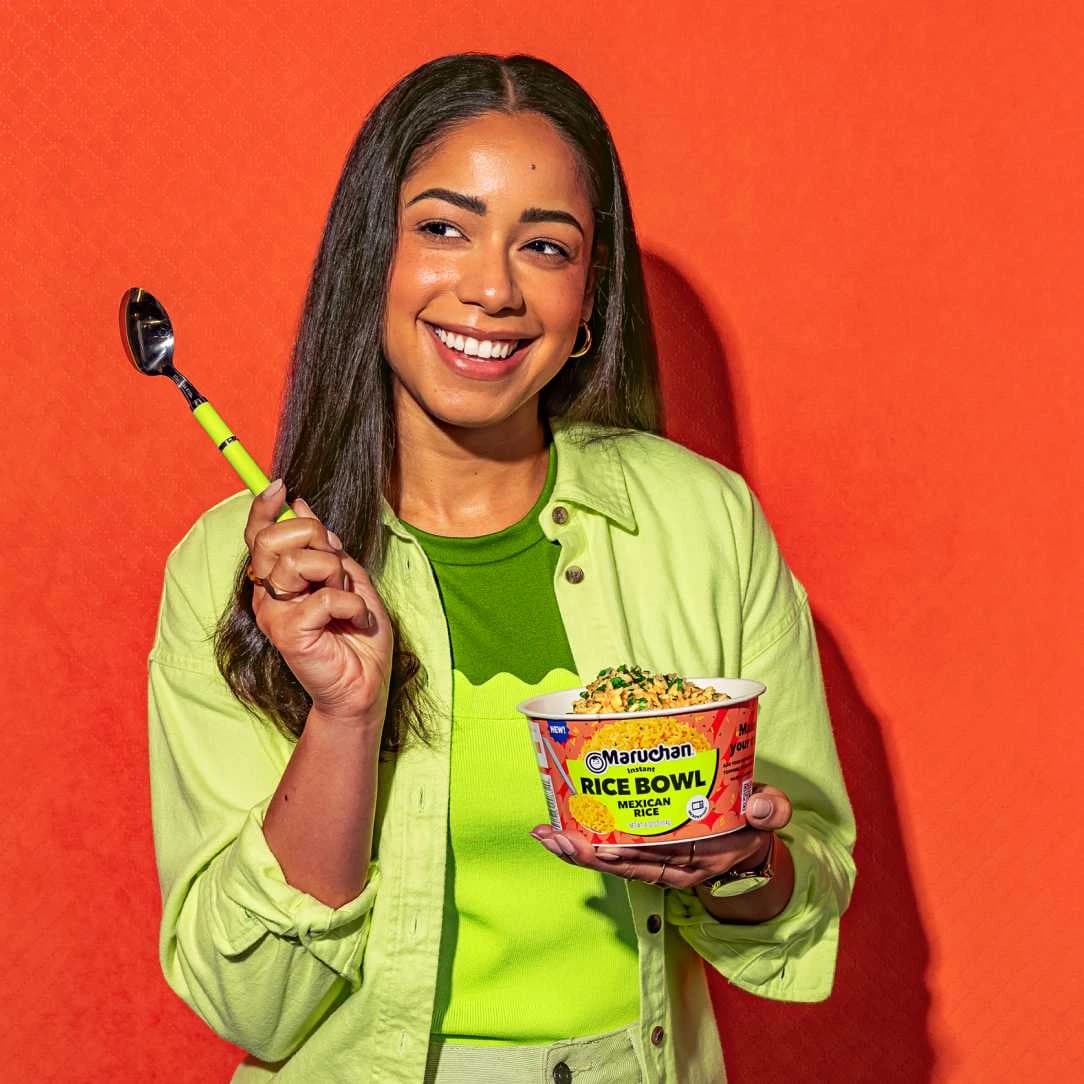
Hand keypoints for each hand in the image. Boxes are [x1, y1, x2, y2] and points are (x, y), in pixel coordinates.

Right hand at [245, 479, 392, 726]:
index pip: (258, 534)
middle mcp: (268, 593)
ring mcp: (273, 613)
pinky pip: (323, 596)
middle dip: (314, 538)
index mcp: (279, 578)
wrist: (365, 684)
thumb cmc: (358, 635)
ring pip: (297, 562)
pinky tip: (355, 619)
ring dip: (336, 574)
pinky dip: (351, 603)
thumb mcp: (348, 578)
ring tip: (347, 598)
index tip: (281, 486)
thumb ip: (326, 546)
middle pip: (273, 539)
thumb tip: (301, 504)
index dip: (263, 507)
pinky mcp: (286, 633)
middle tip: (336, 566)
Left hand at [530, 783, 791, 889]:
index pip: (654, 862)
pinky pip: (610, 850)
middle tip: (552, 835)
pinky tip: (557, 830)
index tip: (596, 846)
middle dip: (583, 852)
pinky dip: (582, 842)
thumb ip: (771, 809)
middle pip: (620, 863)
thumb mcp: (769, 813)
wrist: (750, 836)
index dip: (623, 857)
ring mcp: (654, 859)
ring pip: (608, 859)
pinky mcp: (644, 850)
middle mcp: (670, 866)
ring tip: (544, 834)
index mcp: (697, 861)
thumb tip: (761, 807)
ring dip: (574, 848)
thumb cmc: (753, 821)